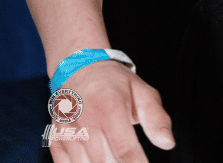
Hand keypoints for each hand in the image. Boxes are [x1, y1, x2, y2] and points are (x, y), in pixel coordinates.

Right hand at [48, 60, 174, 162]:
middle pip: (106, 162)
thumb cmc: (114, 83)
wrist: (80, 69)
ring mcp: (67, 132)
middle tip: (130, 159)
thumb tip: (167, 142)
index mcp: (110, 107)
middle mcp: (85, 121)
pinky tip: (94, 156)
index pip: (125, 150)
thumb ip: (156, 118)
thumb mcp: (142, 92)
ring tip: (112, 154)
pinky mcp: (55, 140)